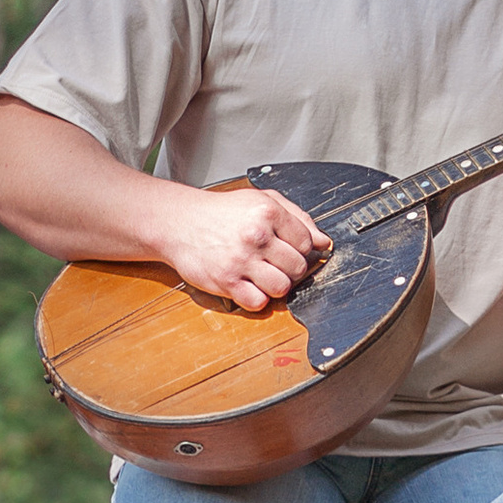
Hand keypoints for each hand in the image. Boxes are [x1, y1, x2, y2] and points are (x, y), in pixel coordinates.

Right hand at [154, 184, 330, 312]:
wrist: (178, 222)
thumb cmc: (221, 212)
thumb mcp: (261, 200)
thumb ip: (297, 218)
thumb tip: (324, 241)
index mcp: (268, 213)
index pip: (307, 242)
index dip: (300, 248)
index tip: (287, 247)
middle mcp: (256, 236)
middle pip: (298, 267)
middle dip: (289, 268)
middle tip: (274, 262)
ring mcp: (241, 260)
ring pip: (282, 287)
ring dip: (275, 285)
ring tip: (262, 274)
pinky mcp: (226, 281)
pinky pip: (258, 302)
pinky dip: (257, 298)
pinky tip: (249, 284)